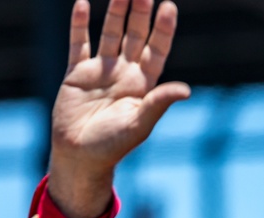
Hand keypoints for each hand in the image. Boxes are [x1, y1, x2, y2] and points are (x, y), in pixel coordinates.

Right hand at [47, 0, 189, 217]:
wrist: (80, 156)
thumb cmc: (113, 145)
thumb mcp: (140, 123)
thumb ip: (159, 102)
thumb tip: (186, 90)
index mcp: (143, 85)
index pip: (156, 50)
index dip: (163, 29)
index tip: (168, 6)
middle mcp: (124, 74)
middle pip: (135, 36)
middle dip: (141, 13)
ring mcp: (100, 71)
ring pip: (109, 34)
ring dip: (115, 12)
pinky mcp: (76, 74)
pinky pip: (78, 44)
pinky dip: (79, 24)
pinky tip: (81, 4)